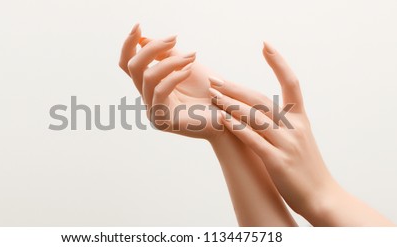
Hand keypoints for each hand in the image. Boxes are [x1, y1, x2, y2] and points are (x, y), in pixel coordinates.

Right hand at [119, 24, 224, 139]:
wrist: (227, 119)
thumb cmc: (209, 94)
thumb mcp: (185, 67)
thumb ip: (166, 55)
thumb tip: (144, 38)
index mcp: (151, 86)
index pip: (129, 64)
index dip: (129, 44)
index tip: (138, 26)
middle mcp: (148, 99)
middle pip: (133, 67)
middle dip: (152, 48)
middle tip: (174, 39)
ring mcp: (153, 111)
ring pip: (147, 77)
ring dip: (170, 62)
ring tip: (191, 57)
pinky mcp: (163, 121)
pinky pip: (160, 91)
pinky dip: (174, 76)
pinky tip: (189, 69)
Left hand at [209, 42, 335, 216]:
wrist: (322, 196)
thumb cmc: (306, 167)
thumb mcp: (299, 138)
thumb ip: (282, 122)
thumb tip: (258, 109)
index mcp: (300, 119)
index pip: (291, 83)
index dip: (279, 62)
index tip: (265, 45)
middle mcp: (294, 127)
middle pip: (262, 99)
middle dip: (236, 87)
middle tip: (214, 79)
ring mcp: (286, 144)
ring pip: (256, 117)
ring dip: (231, 104)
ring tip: (212, 95)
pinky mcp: (277, 161)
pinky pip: (254, 140)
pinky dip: (238, 128)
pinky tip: (223, 119)